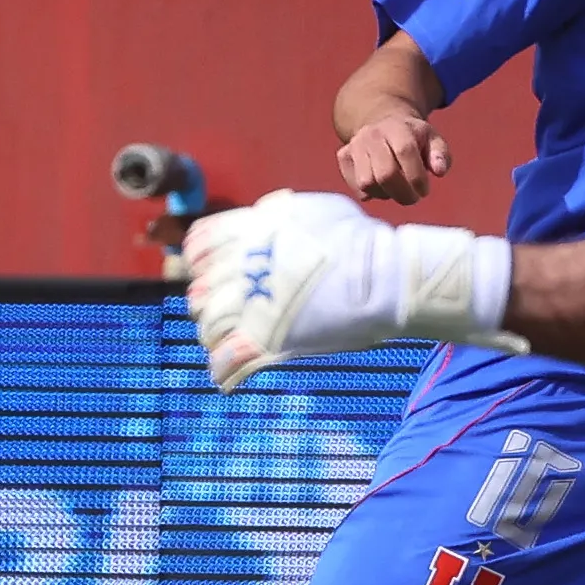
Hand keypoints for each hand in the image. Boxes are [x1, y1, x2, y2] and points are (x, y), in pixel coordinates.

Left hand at [183, 190, 403, 388]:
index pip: (199, 246)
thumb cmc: (360, 241)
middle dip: (208, 303)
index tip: (212, 273)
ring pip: (208, 326)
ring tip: (226, 344)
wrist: (385, 277)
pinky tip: (226, 376)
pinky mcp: (264, 339)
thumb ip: (279, 212)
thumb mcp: (315, 208)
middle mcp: (242, 266)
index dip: (201, 262)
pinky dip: (223, 370)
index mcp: (250, 231)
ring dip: (214, 337)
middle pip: (199, 290)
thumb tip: (266, 213)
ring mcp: (250, 303)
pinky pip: (225, 360)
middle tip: (225, 313)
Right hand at [337, 112, 448, 204]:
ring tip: (398, 189)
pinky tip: (383, 186)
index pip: (405, 152)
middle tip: (413, 198)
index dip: (416, 177)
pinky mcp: (344, 156)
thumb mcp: (432, 139)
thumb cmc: (413, 137)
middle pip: (384, 173)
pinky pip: (357, 188)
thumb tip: (440, 171)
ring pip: (368, 183)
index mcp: (397, 127)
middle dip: (403, 193)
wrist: (383, 122)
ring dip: (387, 194)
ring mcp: (354, 145)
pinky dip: (372, 194)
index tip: (424, 191)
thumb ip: (440, 154)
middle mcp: (372, 134)